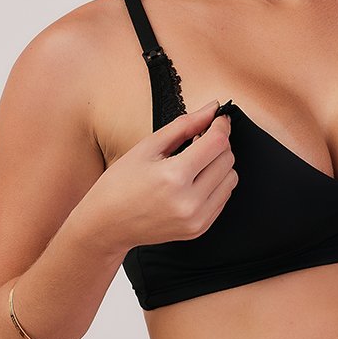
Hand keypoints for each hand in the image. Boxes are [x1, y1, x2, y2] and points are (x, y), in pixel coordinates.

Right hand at [75, 100, 236, 254]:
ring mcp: (196, 219)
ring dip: (219, 164)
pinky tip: (195, 180)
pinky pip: (224, 197)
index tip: (218, 119)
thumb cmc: (120, 183)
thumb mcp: (148, 146)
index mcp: (174, 176)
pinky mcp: (199, 229)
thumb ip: (185, 125)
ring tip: (196, 162)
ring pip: (231, 178)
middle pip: (227, 159)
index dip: (221, 125)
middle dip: (218, 143)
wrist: (107, 225)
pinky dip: (216, 183)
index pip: (217, 142)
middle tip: (200, 140)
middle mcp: (189, 201)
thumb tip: (212, 109)